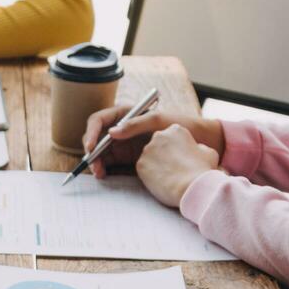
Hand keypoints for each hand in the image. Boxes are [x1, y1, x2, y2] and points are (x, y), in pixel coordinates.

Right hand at [81, 106, 222, 178]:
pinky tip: (104, 175)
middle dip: (91, 151)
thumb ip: (135, 124)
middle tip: (94, 165)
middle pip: (96, 138)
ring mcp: (122, 143)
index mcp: (125, 113)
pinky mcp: (126, 157)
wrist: (198, 141)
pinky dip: (104, 169)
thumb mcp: (158, 120)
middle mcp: (120, 128)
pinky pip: (109, 162)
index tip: (90, 146)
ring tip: (99, 173)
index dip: (91, 133)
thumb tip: (111, 133)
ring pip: (100, 152)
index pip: (99, 120)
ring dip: (96, 162)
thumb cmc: (180, 124)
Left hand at [135, 125, 219, 207]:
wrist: (190, 187)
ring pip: (150, 156)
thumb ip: (199, 147)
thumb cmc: (202, 170)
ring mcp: (147, 150)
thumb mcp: (209, 152)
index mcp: (176, 129)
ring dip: (156, 164)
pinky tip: (160, 181)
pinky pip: (143, 168)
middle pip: (158, 144)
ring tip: (168, 176)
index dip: (177, 148)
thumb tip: (196, 148)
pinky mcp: (140, 164)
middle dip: (164, 154)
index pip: (172, 136)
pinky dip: (149, 175)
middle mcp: (159, 136)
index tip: (182, 158)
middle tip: (173, 167)